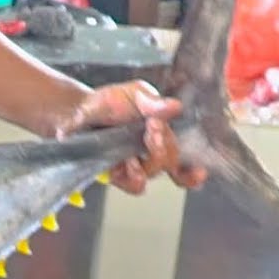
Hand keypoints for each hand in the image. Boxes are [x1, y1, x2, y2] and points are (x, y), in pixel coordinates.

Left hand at [51, 79, 207, 194]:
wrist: (77, 111)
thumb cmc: (109, 102)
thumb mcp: (134, 93)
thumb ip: (152, 102)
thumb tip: (176, 107)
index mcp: (163, 135)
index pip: (185, 159)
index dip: (195, 171)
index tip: (200, 171)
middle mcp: (151, 154)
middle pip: (171, 162)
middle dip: (166, 145)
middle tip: (154, 126)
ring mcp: (133, 166)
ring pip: (154, 174)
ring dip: (152, 160)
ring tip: (143, 141)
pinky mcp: (115, 174)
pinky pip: (132, 185)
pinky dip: (135, 176)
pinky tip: (129, 163)